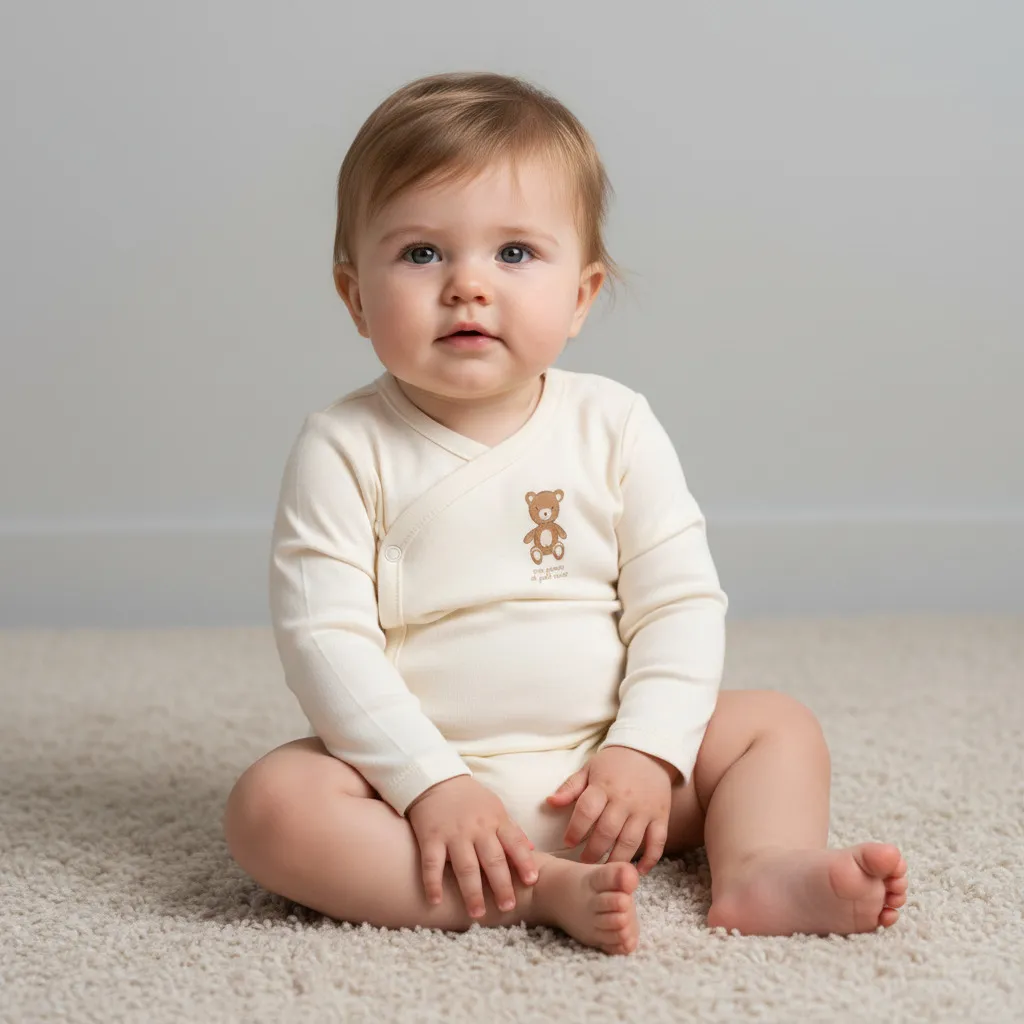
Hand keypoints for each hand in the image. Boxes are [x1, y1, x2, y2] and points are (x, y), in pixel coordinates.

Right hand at [406, 775, 537, 917]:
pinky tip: (436, 901)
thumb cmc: (470, 798)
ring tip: (477, 914)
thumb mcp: (495, 808)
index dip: (524, 861)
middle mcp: (476, 828)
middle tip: (508, 907)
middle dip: (501, 885)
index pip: (514, 842)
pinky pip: (432, 863)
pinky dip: (433, 883)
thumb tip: (533, 850)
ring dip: (472, 891)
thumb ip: (513, 830)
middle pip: (492, 859)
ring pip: (465, 866)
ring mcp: (453, 834)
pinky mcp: (430, 837)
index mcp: (495, 820)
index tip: (532, 881)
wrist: (435, 779)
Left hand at [546, 745, 676, 873]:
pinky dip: (649, 860)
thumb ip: (570, 787)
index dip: (575, 830)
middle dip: (593, 852)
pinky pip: (657, 843)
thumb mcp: (589, 768)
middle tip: (584, 863)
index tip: (568, 842)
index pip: (586, 811)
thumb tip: (550, 802)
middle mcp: (625, 800)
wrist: (649, 751)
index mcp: (604, 786)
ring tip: (604, 869)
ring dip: (616, 860)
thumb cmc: (614, 763)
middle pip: (607, 832)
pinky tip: (637, 872)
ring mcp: (645, 810)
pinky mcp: (661, 817)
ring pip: (630, 842)